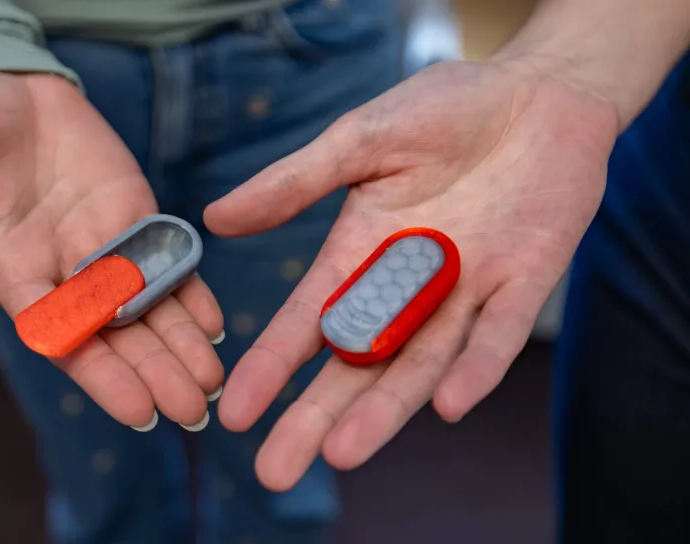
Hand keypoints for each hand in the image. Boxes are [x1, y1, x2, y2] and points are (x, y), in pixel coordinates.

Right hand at [0, 71, 223, 429]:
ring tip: (213, 383)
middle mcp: (63, 268)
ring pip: (146, 305)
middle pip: (114, 332)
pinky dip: (190, 290)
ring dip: (180, 344)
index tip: (139, 411)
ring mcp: (102, 244)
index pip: (62, 335)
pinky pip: (164, 259)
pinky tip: (215, 323)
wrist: (2, 78)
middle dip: (154, 370)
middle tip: (195, 410)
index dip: (101, 373)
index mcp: (14, 270)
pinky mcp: (132, 213)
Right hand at [205, 59, 617, 488]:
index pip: (306, 323)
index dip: (270, 368)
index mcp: (359, 254)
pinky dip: (474, 367)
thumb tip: (214, 219)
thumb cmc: (445, 109)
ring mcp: (464, 291)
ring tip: (341, 453)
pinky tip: (446, 404)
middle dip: (316, 417)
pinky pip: (496, 335)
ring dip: (384, 411)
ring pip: (418, 364)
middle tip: (275, 471)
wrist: (539, 94)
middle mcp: (405, 286)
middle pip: (354, 365)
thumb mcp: (359, 140)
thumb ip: (294, 183)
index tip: (232, 413)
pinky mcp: (523, 285)